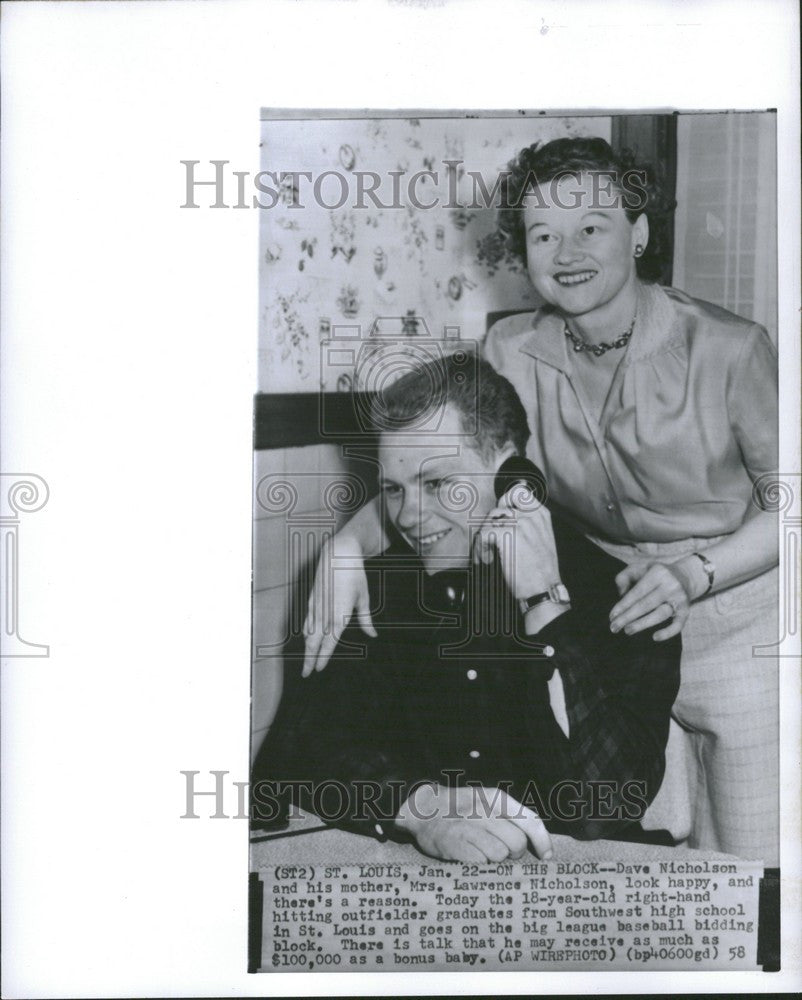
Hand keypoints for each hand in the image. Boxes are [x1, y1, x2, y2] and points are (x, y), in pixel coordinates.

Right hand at [302, 534, 375, 676]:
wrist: (338, 553)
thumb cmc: (355, 575)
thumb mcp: (364, 597)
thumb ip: (366, 619)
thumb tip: (373, 635)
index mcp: (340, 614)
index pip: (330, 642)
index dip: (323, 657)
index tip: (319, 669)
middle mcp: (325, 612)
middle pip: (314, 641)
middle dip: (309, 659)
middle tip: (306, 674)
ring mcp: (316, 605)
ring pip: (308, 632)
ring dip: (306, 648)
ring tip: (305, 662)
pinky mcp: (311, 598)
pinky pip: (307, 619)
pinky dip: (305, 631)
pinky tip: (306, 638)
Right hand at [395, 783, 552, 862]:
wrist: (422, 807)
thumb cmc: (462, 809)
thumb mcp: (486, 801)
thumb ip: (511, 816)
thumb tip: (542, 843)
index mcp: (494, 797)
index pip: (529, 820)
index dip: (543, 842)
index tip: (547, 857)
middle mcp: (482, 809)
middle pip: (517, 843)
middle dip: (514, 853)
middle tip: (502, 852)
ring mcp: (466, 825)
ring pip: (499, 855)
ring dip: (495, 860)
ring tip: (483, 853)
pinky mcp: (452, 842)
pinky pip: (479, 862)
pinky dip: (478, 864)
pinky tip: (469, 857)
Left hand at [473, 494, 559, 600]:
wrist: (543, 590)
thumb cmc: (540, 571)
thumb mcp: (541, 539)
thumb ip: (528, 523)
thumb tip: (505, 512)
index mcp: (541, 515)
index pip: (518, 492)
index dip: (503, 503)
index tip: (497, 520)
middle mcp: (530, 516)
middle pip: (498, 510)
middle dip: (489, 528)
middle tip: (490, 546)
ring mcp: (519, 524)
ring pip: (488, 523)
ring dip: (484, 541)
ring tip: (490, 556)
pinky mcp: (507, 535)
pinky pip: (483, 534)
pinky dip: (480, 549)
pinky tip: (488, 560)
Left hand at [609, 560, 692, 640]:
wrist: (685, 576)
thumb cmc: (655, 574)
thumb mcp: (639, 567)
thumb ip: (625, 576)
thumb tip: (621, 594)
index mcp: (657, 573)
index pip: (637, 592)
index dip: (623, 605)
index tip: (612, 616)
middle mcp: (670, 585)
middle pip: (646, 604)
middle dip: (628, 617)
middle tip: (614, 627)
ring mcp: (680, 598)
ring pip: (660, 614)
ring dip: (642, 624)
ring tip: (627, 630)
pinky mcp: (686, 610)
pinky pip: (678, 624)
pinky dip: (668, 632)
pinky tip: (655, 637)